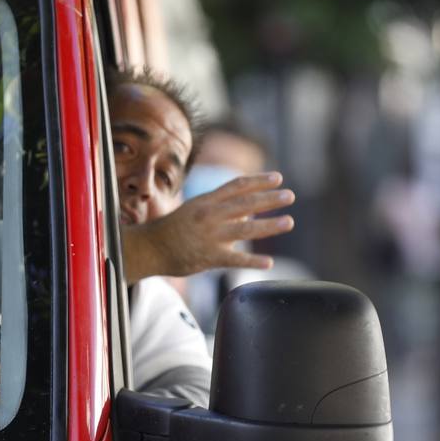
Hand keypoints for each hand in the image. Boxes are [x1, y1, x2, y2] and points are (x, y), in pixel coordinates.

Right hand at [121, 172, 294, 282]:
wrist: (149, 247)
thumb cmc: (174, 229)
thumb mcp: (195, 209)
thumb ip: (221, 207)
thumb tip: (250, 209)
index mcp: (207, 201)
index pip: (238, 186)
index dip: (259, 181)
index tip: (278, 178)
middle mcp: (210, 215)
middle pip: (246, 203)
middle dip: (270, 199)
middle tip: (290, 196)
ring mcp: (210, 236)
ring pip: (245, 228)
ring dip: (269, 225)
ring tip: (288, 222)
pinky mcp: (209, 256)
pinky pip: (235, 259)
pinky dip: (252, 261)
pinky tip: (268, 262)